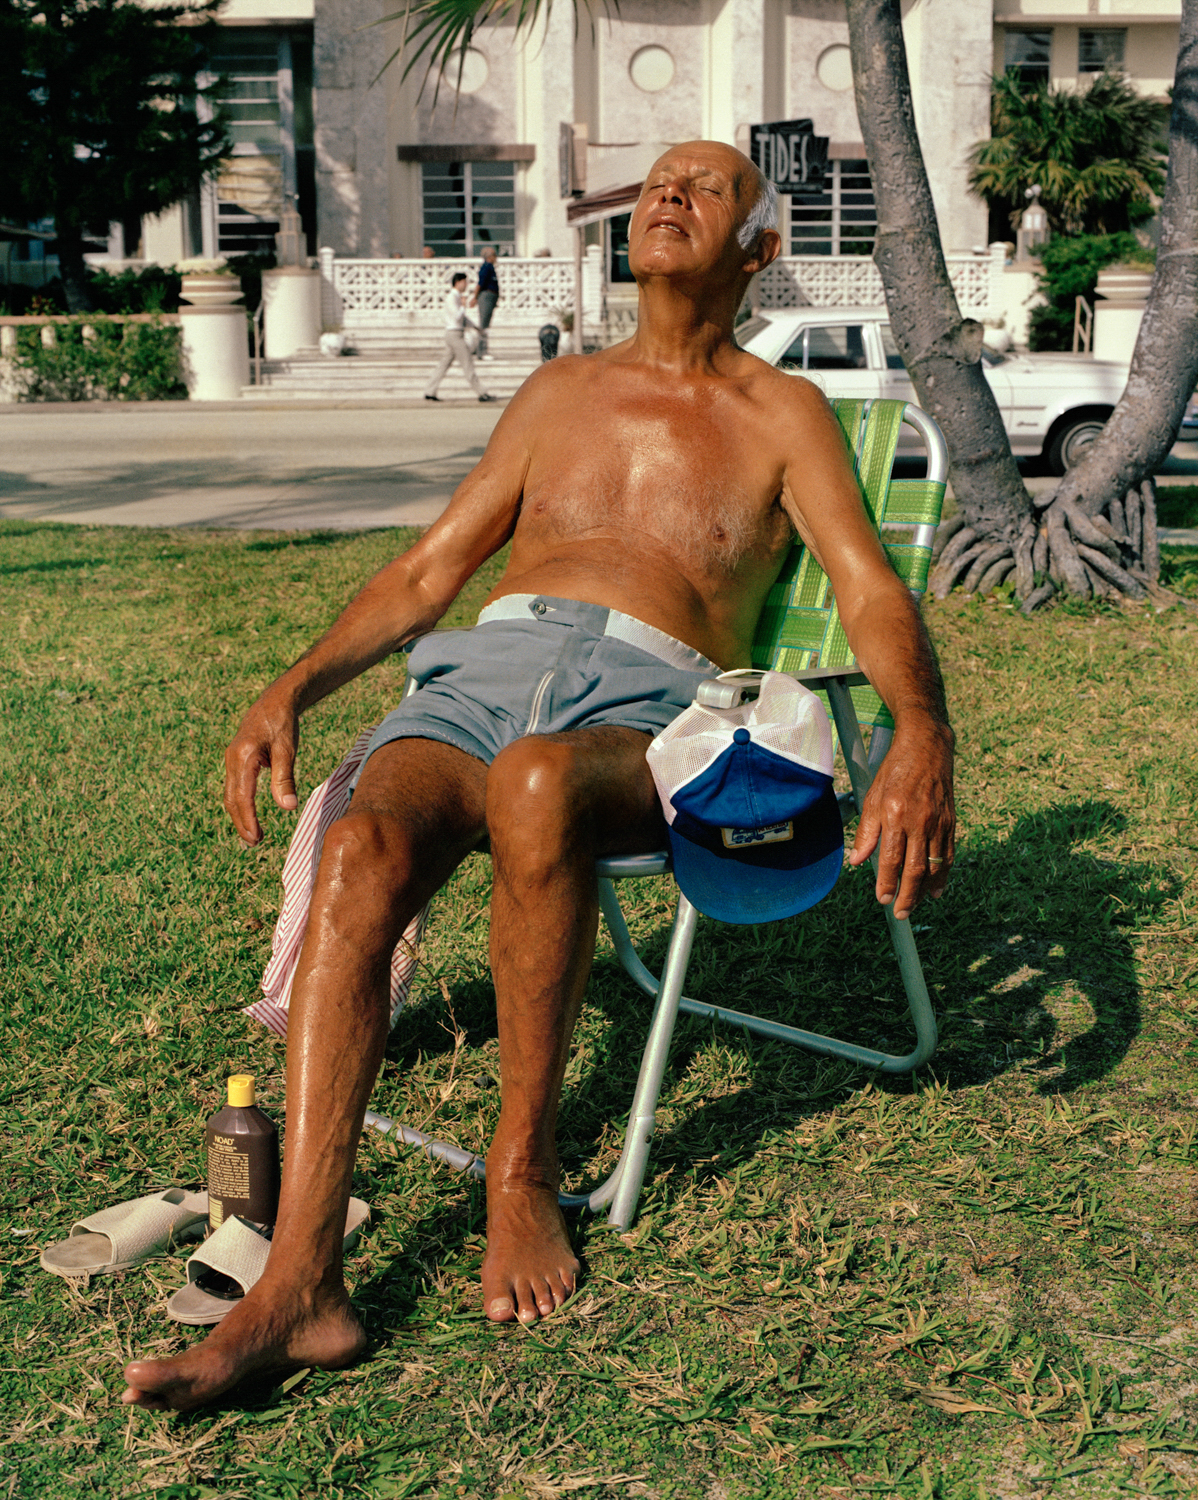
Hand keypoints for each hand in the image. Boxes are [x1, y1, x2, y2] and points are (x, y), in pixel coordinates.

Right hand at [223, 690, 300, 844]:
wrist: (274, 702)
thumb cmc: (283, 723)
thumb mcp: (287, 749)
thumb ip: (285, 778)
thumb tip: (288, 807)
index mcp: (243, 757)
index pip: (242, 796)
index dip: (248, 820)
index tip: (256, 838)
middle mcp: (232, 760)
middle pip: (232, 799)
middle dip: (241, 823)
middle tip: (254, 844)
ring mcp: (232, 760)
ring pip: (231, 794)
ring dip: (240, 816)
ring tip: (253, 835)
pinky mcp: (237, 761)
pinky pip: (235, 787)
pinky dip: (240, 804)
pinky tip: (249, 815)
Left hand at [847, 720, 954, 920]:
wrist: (927, 747)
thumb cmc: (895, 770)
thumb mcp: (872, 796)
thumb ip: (866, 832)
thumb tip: (856, 861)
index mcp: (895, 815)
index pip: (891, 859)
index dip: (887, 883)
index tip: (883, 900)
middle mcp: (919, 821)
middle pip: (915, 869)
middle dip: (908, 896)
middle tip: (901, 913)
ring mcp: (938, 822)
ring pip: (934, 865)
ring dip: (925, 890)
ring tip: (917, 905)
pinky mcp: (951, 821)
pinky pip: (948, 854)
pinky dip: (944, 874)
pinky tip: (937, 889)